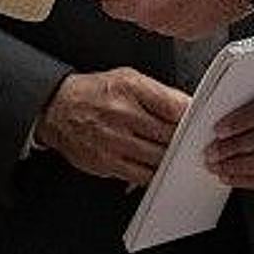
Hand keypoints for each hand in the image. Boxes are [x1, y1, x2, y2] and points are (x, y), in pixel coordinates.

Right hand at [35, 68, 189, 186]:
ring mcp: (113, 141)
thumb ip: (158, 92)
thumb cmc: (95, 92)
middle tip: (185, 138)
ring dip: (169, 156)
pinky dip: (153, 172)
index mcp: (129, 88)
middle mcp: (121, 113)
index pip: (174, 107)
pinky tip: (154, 164)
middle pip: (169, 135)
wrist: (58, 109)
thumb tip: (187, 108)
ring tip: (168, 150)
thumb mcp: (127, 78)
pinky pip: (142, 175)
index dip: (190, 117)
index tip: (194, 120)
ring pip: (158, 157)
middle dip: (181, 138)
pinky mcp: (106, 162)